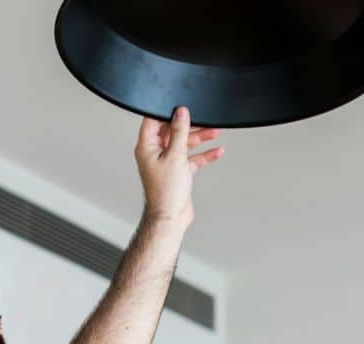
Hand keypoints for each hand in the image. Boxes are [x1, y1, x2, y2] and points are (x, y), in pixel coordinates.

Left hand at [134, 106, 224, 228]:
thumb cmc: (166, 192)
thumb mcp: (175, 156)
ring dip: (199, 138)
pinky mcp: (178, 171)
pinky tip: (216, 151)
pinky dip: (203, 154)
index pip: (153, 121)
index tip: (180, 107)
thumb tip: (180, 113)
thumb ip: (179, 132)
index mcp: (147, 146)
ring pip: (184, 143)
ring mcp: (166, 162)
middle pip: (172, 131)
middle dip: (190, 125)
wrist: (171, 217)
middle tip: (204, 119)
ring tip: (215, 131)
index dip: (166, 112)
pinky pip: (191, 158)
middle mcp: (155, 153)